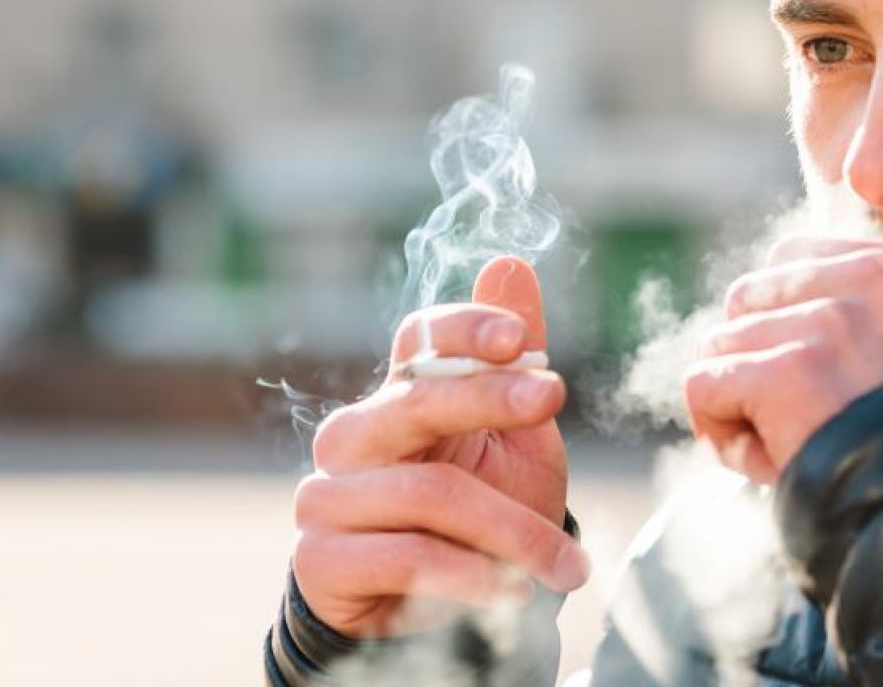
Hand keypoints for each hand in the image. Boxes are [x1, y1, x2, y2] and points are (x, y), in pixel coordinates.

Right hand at [292, 256, 588, 637]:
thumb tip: (511, 262)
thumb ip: (511, 358)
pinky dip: (467, 575)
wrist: (441, 620)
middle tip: (551, 399)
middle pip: (415, 398)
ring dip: (510, 529)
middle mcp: (352, 437)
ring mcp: (327, 497)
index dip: (465, 329)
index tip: (522, 341)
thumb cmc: (483, 520)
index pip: (416, 340)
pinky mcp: (320, 559)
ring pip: (427, 490)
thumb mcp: (515, 439)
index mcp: (399, 398)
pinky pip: (405, 555)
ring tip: (563, 564)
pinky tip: (508, 591)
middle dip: (490, 396)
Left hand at [684, 236, 882, 484]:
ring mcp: (830, 321)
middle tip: (796, 415)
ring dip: (739, 398)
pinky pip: (704, 383)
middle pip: (748, 295)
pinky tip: (765, 459)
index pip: (792, 259)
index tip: (816, 376)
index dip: (785, 323)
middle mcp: (871, 277)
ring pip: (721, 343)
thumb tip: (754, 309)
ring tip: (790, 441)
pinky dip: (717, 427)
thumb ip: (852, 312)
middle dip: (756, 357)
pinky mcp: (789, 370)